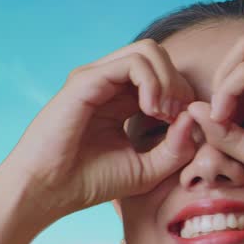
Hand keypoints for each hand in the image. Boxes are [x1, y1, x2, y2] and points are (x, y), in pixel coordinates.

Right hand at [0, 38, 200, 225]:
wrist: (48, 191)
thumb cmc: (91, 182)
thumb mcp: (148, 169)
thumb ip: (177, 147)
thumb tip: (195, 116)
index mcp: (122, 100)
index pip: (165, 76)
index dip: (184, 96)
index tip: (186, 128)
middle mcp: (109, 83)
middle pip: (160, 57)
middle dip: (179, 84)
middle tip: (177, 118)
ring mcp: (96, 78)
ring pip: (149, 51)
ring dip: (168, 79)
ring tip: (164, 113)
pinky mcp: (86, 80)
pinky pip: (132, 63)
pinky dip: (152, 82)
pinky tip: (152, 109)